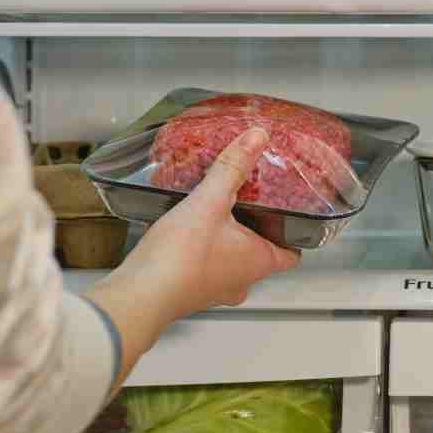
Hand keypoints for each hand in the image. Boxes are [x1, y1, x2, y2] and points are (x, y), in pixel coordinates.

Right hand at [85, 128, 299, 390]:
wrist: (139, 294)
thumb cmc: (181, 257)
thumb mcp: (210, 201)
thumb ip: (233, 167)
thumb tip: (257, 138)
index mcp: (259, 263)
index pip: (292, 254)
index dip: (294, 235)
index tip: (291, 216)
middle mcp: (240, 282)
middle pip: (260, 255)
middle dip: (255, 230)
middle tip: (249, 204)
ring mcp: (213, 291)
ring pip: (230, 263)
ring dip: (225, 241)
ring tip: (214, 212)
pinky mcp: (186, 292)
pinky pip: (201, 267)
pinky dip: (198, 250)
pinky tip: (183, 230)